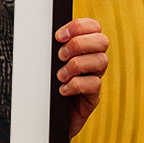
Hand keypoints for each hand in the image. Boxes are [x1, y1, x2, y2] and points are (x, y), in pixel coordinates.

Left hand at [55, 17, 108, 138]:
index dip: (79, 26)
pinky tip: (62, 90)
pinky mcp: (92, 97)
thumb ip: (50, 48)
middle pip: (102, 41)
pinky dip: (76, 85)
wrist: (45, 116)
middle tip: (60, 56)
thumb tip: (41, 33)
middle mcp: (92, 61)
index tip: (58, 36)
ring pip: (101, 61)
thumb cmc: (44, 86)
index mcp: (83, 48)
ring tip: (60, 76)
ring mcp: (94, 78)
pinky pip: (94, 84)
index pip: (93, 27)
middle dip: (79, 44)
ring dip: (76, 65)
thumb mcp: (46, 63)